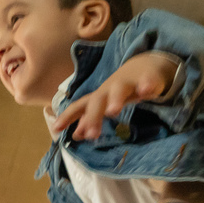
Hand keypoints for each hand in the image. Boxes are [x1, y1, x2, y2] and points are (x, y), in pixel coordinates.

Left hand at [53, 53, 179, 140]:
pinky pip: (147, 82)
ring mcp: (128, 83)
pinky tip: (146, 92)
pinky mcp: (147, 79)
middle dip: (93, 116)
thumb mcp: (103, 104)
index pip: (79, 106)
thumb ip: (90, 119)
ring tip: (113, 112)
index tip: (56, 128)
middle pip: (98, 100)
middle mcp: (109, 89)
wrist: (143, 66)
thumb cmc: (119, 90)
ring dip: (115, 99)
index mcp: (98, 97)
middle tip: (91, 135)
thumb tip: (76, 135)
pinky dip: (146, 86)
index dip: (67, 116)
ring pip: (119, 89)